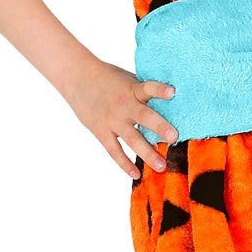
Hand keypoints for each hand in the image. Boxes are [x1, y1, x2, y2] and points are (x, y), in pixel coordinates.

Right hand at [68, 60, 178, 180]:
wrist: (77, 77)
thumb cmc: (108, 78)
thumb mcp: (127, 79)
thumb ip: (144, 92)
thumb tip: (170, 104)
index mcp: (133, 89)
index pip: (148, 87)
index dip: (160, 90)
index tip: (173, 93)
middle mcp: (125, 105)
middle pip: (144, 117)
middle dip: (160, 127)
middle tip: (174, 137)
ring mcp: (113, 120)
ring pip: (132, 139)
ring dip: (147, 153)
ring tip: (161, 166)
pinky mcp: (101, 131)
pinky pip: (114, 150)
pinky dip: (124, 163)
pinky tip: (136, 174)